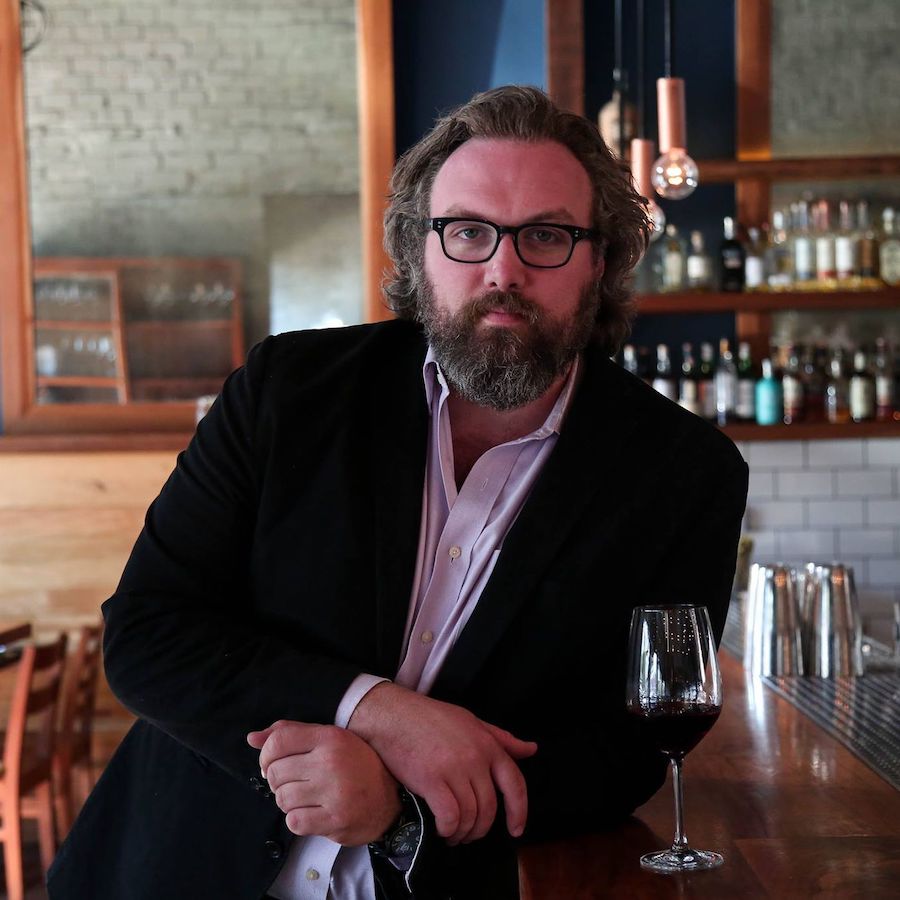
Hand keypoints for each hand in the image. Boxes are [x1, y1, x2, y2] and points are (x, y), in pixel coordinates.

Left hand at [247, 721, 401, 846]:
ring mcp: (334, 793)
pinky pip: (294, 822)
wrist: (391, 799)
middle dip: (277, 780)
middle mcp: (331, 763)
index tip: (271, 762)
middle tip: (292, 782)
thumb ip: (291, 734)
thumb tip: (252, 738)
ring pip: (282, 799)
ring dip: (287, 801)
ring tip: (304, 797)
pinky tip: (312, 812)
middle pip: (276, 772)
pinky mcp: (335, 821)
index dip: (266, 754)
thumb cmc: (356, 765)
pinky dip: (297, 819)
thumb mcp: (330, 739)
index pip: (279, 741)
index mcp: (330, 738)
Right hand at [347, 683, 536, 845]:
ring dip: (463, 833)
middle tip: (469, 834)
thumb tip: (531, 749)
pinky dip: (448, 830)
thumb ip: (501, 739)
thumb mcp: (471, 721)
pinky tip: (441, 830)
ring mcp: (454, 769)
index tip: (515, 830)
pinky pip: (450, 817)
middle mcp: (475, 758)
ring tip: (453, 834)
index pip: (515, 783)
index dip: (519, 811)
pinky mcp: (431, 780)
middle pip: (490, 807)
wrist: (393, 714)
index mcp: (488, 744)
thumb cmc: (431, 717)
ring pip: (470, 816)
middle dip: (481, 828)